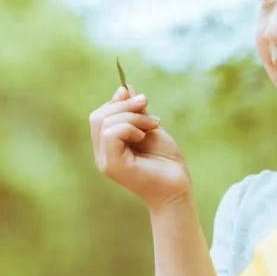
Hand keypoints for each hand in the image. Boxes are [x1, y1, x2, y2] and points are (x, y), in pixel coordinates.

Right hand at [89, 84, 192, 209]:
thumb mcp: (150, 128)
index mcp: (108, 146)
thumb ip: (135, 111)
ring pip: (105, 123)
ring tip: (153, 125)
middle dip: (124, 106)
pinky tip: (143, 136)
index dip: (118, 102)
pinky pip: (111, 134)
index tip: (142, 100)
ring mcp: (105, 161)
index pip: (100, 116)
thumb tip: (123, 88)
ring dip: (133, 117)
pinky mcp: (112, 166)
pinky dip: (129, 127)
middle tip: (148, 109)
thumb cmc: (166, 162)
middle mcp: (102, 154)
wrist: (178, 187)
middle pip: (98, 116)